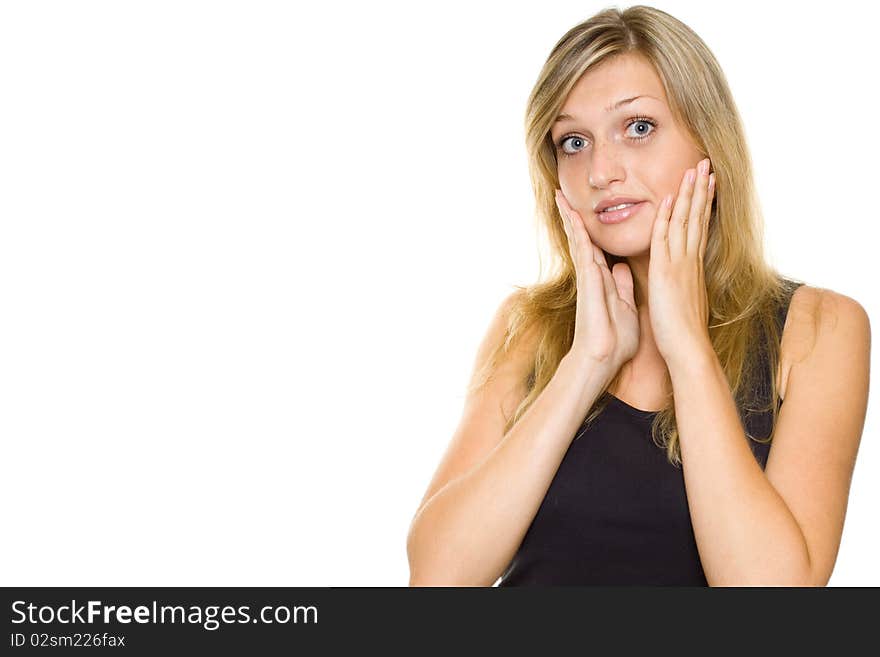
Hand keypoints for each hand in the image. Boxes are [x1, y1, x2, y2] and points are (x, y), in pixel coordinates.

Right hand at [555, 188, 639, 373]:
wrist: (604, 358)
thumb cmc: (616, 339)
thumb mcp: (626, 306)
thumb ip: (623, 286)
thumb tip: (620, 268)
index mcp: (604, 280)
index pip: (596, 247)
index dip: (590, 228)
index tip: (583, 210)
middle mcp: (593, 275)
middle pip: (582, 239)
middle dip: (573, 217)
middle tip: (563, 194)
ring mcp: (588, 277)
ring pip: (579, 240)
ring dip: (570, 218)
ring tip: (560, 198)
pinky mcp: (588, 281)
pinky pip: (584, 251)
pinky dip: (579, 233)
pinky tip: (575, 217)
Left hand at [648, 157, 715, 366]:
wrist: (688, 349)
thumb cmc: (683, 331)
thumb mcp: (682, 301)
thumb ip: (680, 285)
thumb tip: (680, 279)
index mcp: (692, 267)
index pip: (698, 228)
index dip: (702, 204)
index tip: (707, 183)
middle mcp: (689, 261)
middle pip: (697, 218)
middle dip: (701, 190)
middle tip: (705, 164)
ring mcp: (679, 265)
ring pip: (685, 222)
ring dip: (689, 194)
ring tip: (695, 170)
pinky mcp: (666, 273)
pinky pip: (665, 239)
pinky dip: (667, 218)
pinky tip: (668, 199)